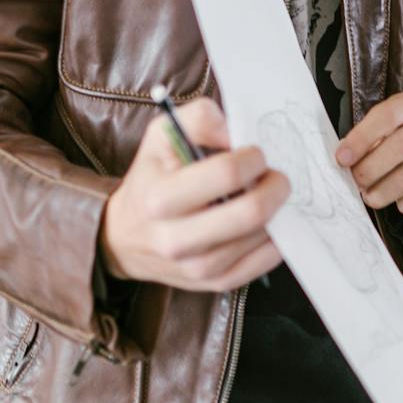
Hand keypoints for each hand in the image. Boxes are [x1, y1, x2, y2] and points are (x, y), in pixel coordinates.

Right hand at [99, 98, 289, 291]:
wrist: (126, 235)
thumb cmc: (152, 177)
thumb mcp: (162, 135)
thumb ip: (200, 118)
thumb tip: (237, 131)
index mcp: (160, 197)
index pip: (227, 173)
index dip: (253, 158)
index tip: (255, 154)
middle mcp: (176, 238)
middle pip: (252, 211)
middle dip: (276, 186)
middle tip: (274, 175)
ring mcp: (198, 267)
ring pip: (262, 236)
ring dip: (276, 211)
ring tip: (264, 195)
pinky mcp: (216, 283)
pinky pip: (265, 260)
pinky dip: (276, 238)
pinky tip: (267, 222)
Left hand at [335, 91, 402, 216]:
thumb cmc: (390, 145)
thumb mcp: (374, 135)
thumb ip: (361, 142)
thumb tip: (345, 158)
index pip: (389, 115)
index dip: (362, 138)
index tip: (342, 159)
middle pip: (402, 145)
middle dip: (372, 168)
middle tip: (357, 182)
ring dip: (384, 191)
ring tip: (371, 197)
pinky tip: (399, 203)